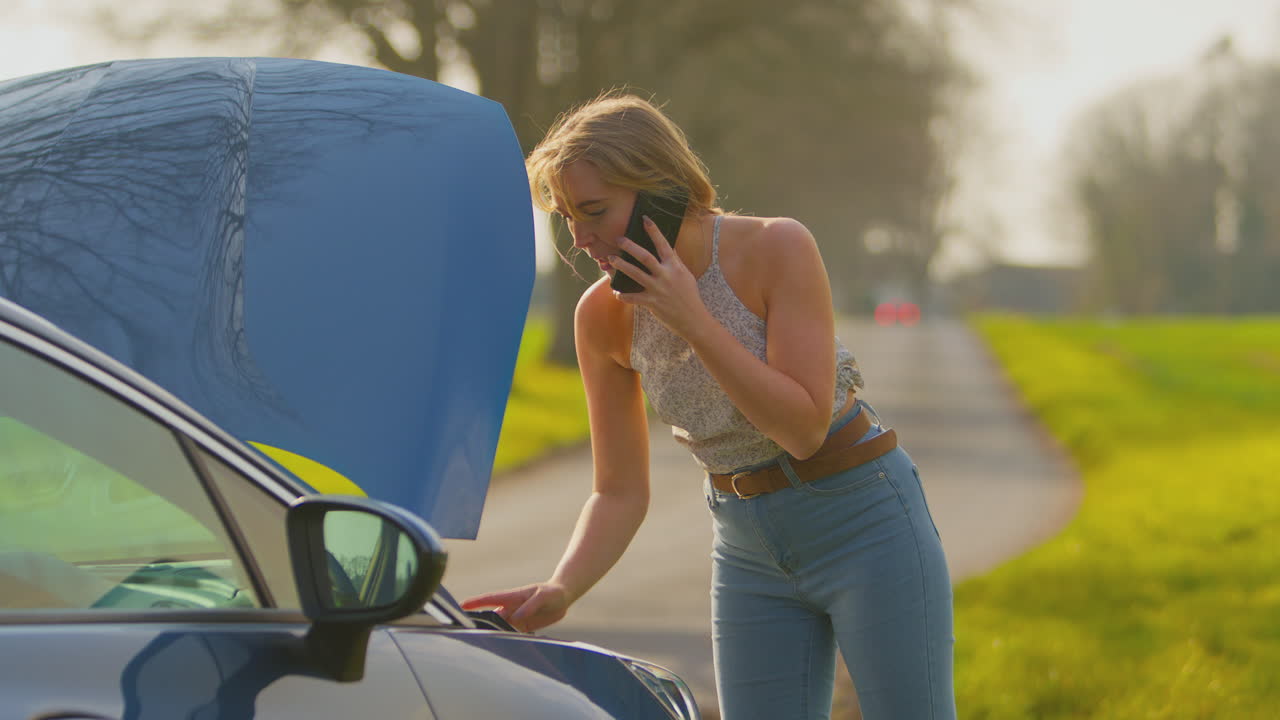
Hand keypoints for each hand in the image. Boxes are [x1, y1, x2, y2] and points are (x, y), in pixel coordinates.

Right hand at [460, 581, 571, 632]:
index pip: (490, 599)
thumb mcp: (543, 596)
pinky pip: (511, 635)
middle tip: (464, 631)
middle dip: (478, 623)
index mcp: (513, 597)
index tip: (461, 606)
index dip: (476, 602)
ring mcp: (515, 618)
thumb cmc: (551, 593)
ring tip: (479, 643)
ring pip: (499, 627)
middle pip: (491, 617)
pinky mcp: (523, 627)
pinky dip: (505, 641)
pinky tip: (500, 649)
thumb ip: (530, 606)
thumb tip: (516, 617)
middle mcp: (511, 608)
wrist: (562, 598)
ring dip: (491, 634)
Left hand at [609, 216, 710, 339]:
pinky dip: (623, 295)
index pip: (663, 244)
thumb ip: (674, 261)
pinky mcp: (652, 303)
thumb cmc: (689, 295)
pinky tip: (616, 292)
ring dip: (621, 266)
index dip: (654, 231)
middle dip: (630, 247)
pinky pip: (633, 298)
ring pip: (635, 274)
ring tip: (610, 259)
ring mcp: (658, 289)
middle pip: (645, 257)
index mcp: (674, 266)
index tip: (644, 219)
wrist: (693, 318)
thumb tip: (666, 247)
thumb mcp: (685, 274)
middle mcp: (666, 275)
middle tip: (619, 239)